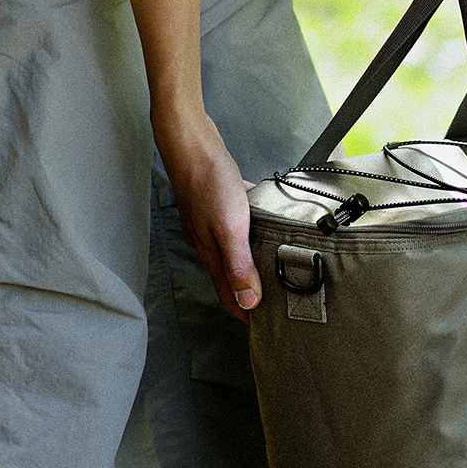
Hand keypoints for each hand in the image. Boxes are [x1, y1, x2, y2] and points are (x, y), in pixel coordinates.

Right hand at [157, 113, 260, 319]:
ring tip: (274, 270)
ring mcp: (209, 222)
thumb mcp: (229, 228)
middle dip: (249, 293)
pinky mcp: (215, 203)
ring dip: (249, 265)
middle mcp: (207, 242)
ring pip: (231, 252)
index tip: (265, 326)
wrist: (191, 141)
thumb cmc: (209, 180)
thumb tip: (248, 302)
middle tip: (276, 303)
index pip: (227, 295)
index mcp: (210, 252)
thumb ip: (238, 265)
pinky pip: (235, 227)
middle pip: (229, 277)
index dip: (244, 313)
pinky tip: (264, 227)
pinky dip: (249, 234)